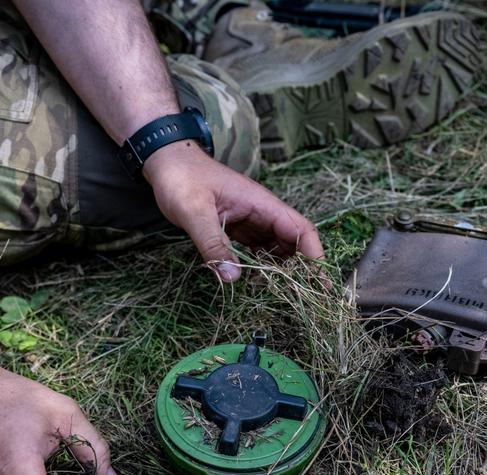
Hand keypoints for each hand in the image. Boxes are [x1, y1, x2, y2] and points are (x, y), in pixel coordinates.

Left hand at [143, 141, 324, 282]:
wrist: (167, 162)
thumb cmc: (181, 180)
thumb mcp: (194, 212)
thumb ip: (212, 244)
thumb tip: (232, 278)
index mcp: (261, 204)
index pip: (300, 229)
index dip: (314, 255)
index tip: (320, 282)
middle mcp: (262, 212)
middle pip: (294, 242)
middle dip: (304, 268)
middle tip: (308, 300)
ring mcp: (251, 220)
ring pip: (278, 247)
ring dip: (285, 269)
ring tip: (288, 297)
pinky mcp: (238, 227)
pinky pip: (259, 248)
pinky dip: (265, 265)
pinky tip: (262, 282)